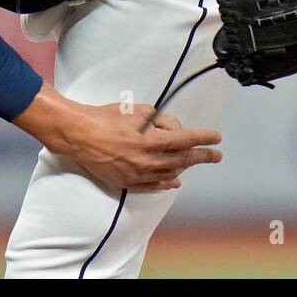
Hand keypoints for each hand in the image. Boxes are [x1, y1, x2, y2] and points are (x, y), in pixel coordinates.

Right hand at [59, 101, 222, 193]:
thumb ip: (161, 120)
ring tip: (194, 161)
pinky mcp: (128, 182)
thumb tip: (175, 129)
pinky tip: (175, 181)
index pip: (186, 140)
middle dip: (202, 156)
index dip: (204, 138)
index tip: (216, 138)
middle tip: (215, 155)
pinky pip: (154, 186)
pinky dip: (167, 183)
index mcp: (152, 140)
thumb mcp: (139, 110)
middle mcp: (148, 160)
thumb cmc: (107, 119)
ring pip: (171, 173)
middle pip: (183, 159)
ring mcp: (138, 174)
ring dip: (185, 167)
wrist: (80, 135)